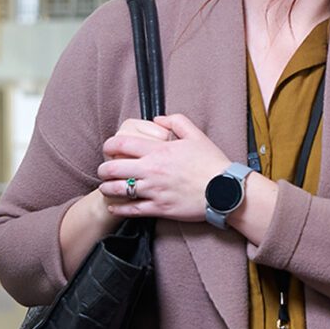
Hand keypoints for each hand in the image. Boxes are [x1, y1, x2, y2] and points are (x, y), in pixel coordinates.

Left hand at [97, 114, 231, 224]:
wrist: (226, 191)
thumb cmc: (212, 163)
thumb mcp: (197, 135)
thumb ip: (176, 121)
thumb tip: (157, 119)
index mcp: (159, 150)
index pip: (122, 144)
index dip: (109, 145)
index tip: (108, 148)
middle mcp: (152, 170)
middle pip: (113, 168)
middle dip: (103, 169)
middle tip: (104, 170)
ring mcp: (154, 191)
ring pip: (118, 190)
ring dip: (107, 188)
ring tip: (107, 187)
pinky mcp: (159, 208)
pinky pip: (131, 210)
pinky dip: (119, 208)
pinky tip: (115, 206)